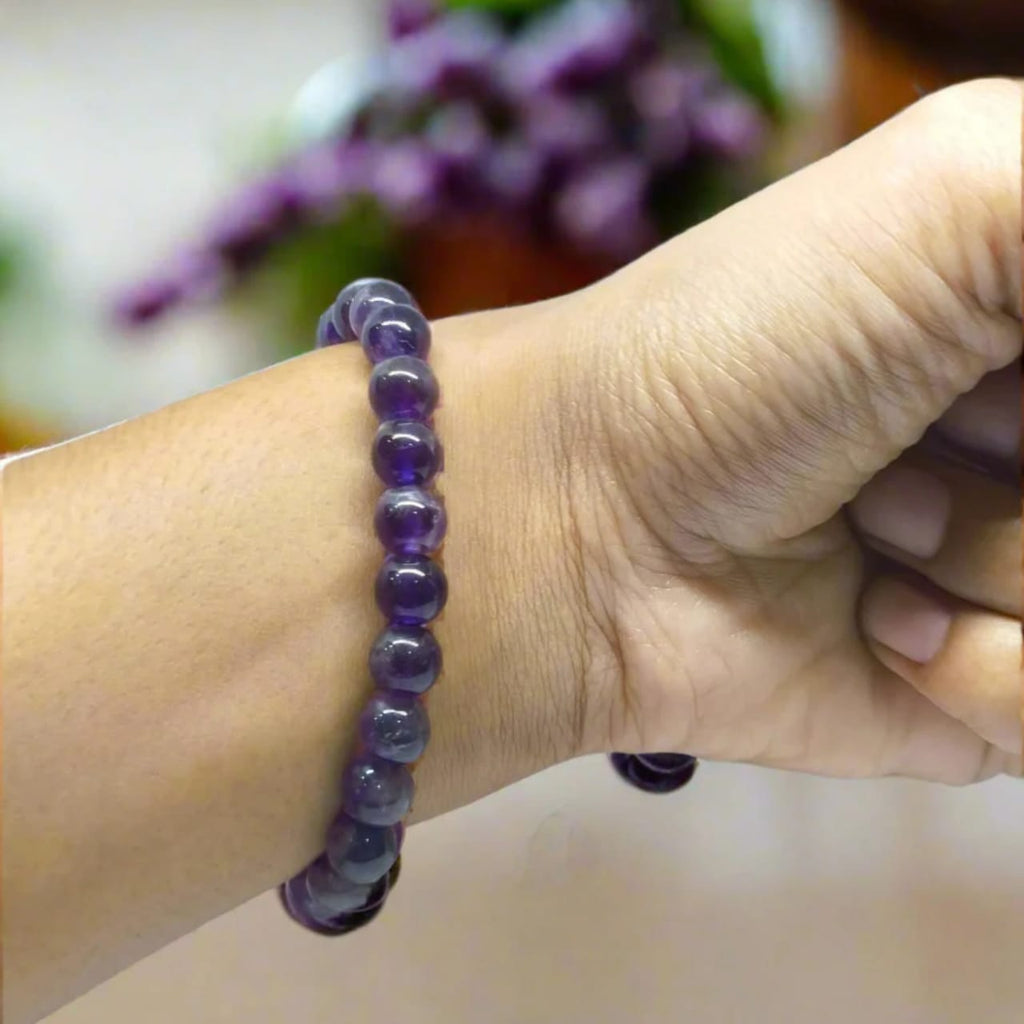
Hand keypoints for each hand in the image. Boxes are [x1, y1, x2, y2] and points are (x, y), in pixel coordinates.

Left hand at [463, 79, 1019, 786]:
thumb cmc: (744, 347)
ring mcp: (1022, 577)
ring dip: (999, 559)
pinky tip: (874, 623)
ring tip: (872, 523)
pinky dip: (980, 672)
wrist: (589, 530)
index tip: (997, 368)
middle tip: (919, 438)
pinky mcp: (990, 700)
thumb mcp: (958, 195)